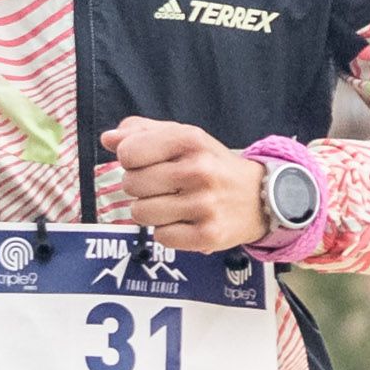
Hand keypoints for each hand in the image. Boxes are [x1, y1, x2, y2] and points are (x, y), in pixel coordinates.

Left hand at [102, 118, 267, 252]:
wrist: (261, 196)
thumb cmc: (212, 164)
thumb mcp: (185, 138)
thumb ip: (143, 133)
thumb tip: (107, 139)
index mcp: (190, 140)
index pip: (129, 152)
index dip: (130, 160)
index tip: (145, 162)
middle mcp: (199, 170)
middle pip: (130, 184)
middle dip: (138, 186)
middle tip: (161, 186)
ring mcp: (205, 204)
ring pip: (140, 213)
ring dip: (149, 211)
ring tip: (171, 204)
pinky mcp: (208, 235)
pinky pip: (161, 237)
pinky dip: (166, 232)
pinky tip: (183, 221)